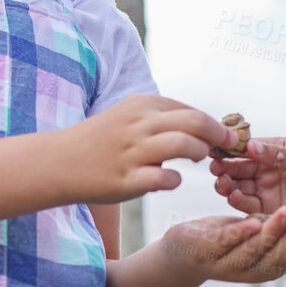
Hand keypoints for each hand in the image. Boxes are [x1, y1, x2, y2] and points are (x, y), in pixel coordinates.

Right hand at [59, 94, 238, 203]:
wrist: (60, 162)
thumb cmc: (103, 140)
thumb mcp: (131, 116)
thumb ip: (164, 118)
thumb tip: (205, 125)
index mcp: (143, 105)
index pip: (191, 110)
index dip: (214, 124)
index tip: (224, 138)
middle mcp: (139, 124)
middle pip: (195, 122)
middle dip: (218, 135)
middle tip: (225, 148)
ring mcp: (132, 152)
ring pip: (183, 144)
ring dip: (199, 153)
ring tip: (197, 161)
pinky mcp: (126, 179)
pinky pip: (164, 179)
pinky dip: (175, 181)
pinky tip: (169, 181)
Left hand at [161, 208, 285, 283]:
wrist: (181, 254)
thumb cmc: (229, 242)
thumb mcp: (266, 239)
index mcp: (265, 268)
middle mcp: (248, 270)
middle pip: (276, 255)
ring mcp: (225, 263)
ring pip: (253, 249)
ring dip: (272, 231)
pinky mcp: (205, 250)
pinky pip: (224, 243)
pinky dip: (238, 234)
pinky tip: (252, 221)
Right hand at [209, 137, 285, 237]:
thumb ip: (278, 155)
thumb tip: (252, 145)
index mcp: (278, 151)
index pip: (249, 149)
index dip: (233, 150)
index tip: (218, 151)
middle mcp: (269, 170)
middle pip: (241, 169)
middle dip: (227, 169)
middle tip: (216, 169)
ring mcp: (269, 191)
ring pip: (242, 187)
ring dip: (229, 185)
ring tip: (223, 184)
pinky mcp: (271, 212)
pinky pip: (250, 206)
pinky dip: (240, 202)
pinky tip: (233, 197)